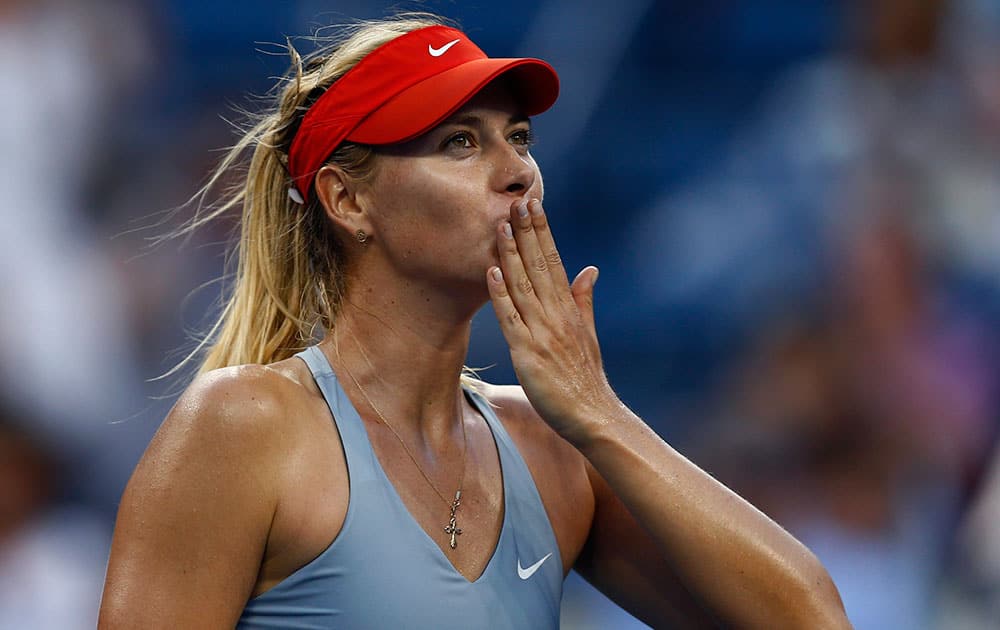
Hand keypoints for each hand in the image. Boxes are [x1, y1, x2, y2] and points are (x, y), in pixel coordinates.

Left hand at [487, 198, 619, 442]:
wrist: (594, 415)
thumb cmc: (587, 378)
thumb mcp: (588, 334)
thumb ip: (584, 300)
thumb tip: (589, 270)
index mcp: (569, 308)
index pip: (554, 261)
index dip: (542, 231)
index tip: (534, 204)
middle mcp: (556, 315)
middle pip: (539, 265)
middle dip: (527, 232)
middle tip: (516, 200)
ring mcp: (542, 332)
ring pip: (523, 285)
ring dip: (511, 254)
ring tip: (500, 225)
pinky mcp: (528, 353)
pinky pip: (511, 318)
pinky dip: (501, 294)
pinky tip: (491, 272)